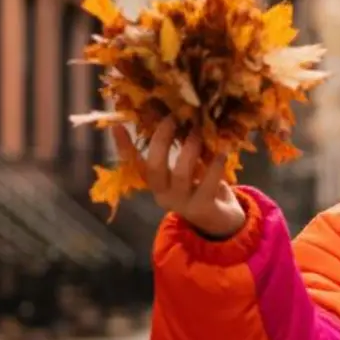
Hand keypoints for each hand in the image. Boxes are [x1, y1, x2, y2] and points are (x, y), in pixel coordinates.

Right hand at [114, 117, 244, 239]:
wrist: (222, 221)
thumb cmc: (202, 188)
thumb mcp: (188, 169)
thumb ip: (181, 151)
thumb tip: (182, 118)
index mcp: (156, 184)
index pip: (134, 164)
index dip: (124, 147)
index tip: (117, 126)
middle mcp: (164, 195)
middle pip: (154, 168)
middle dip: (162, 141)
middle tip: (172, 119)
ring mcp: (182, 204)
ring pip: (181, 174)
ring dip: (190, 150)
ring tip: (198, 133)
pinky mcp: (203, 208)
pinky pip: (208, 183)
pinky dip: (215, 166)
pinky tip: (222, 153)